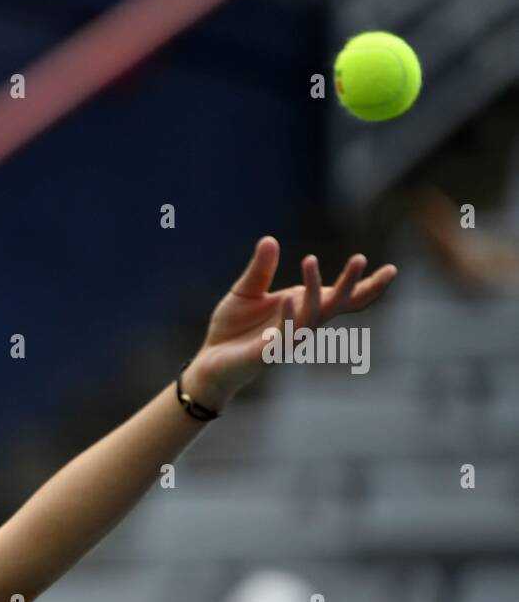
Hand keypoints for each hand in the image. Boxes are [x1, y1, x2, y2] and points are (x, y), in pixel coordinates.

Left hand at [182, 236, 397, 410]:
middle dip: (351, 285)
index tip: (393, 269)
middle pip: (336, 306)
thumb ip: (260, 269)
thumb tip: (269, 239)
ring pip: (311, 317)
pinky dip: (288, 315)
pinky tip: (288, 296)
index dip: (367, 286)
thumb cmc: (231, 329)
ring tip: (310, 260)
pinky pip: (283, 334)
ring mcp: (286, 340)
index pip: (342, 298)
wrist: (208, 361)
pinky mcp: (267, 354)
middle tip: (360, 258)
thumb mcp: (246, 292)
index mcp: (302, 308)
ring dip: (314, 290)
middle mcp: (301, 324)